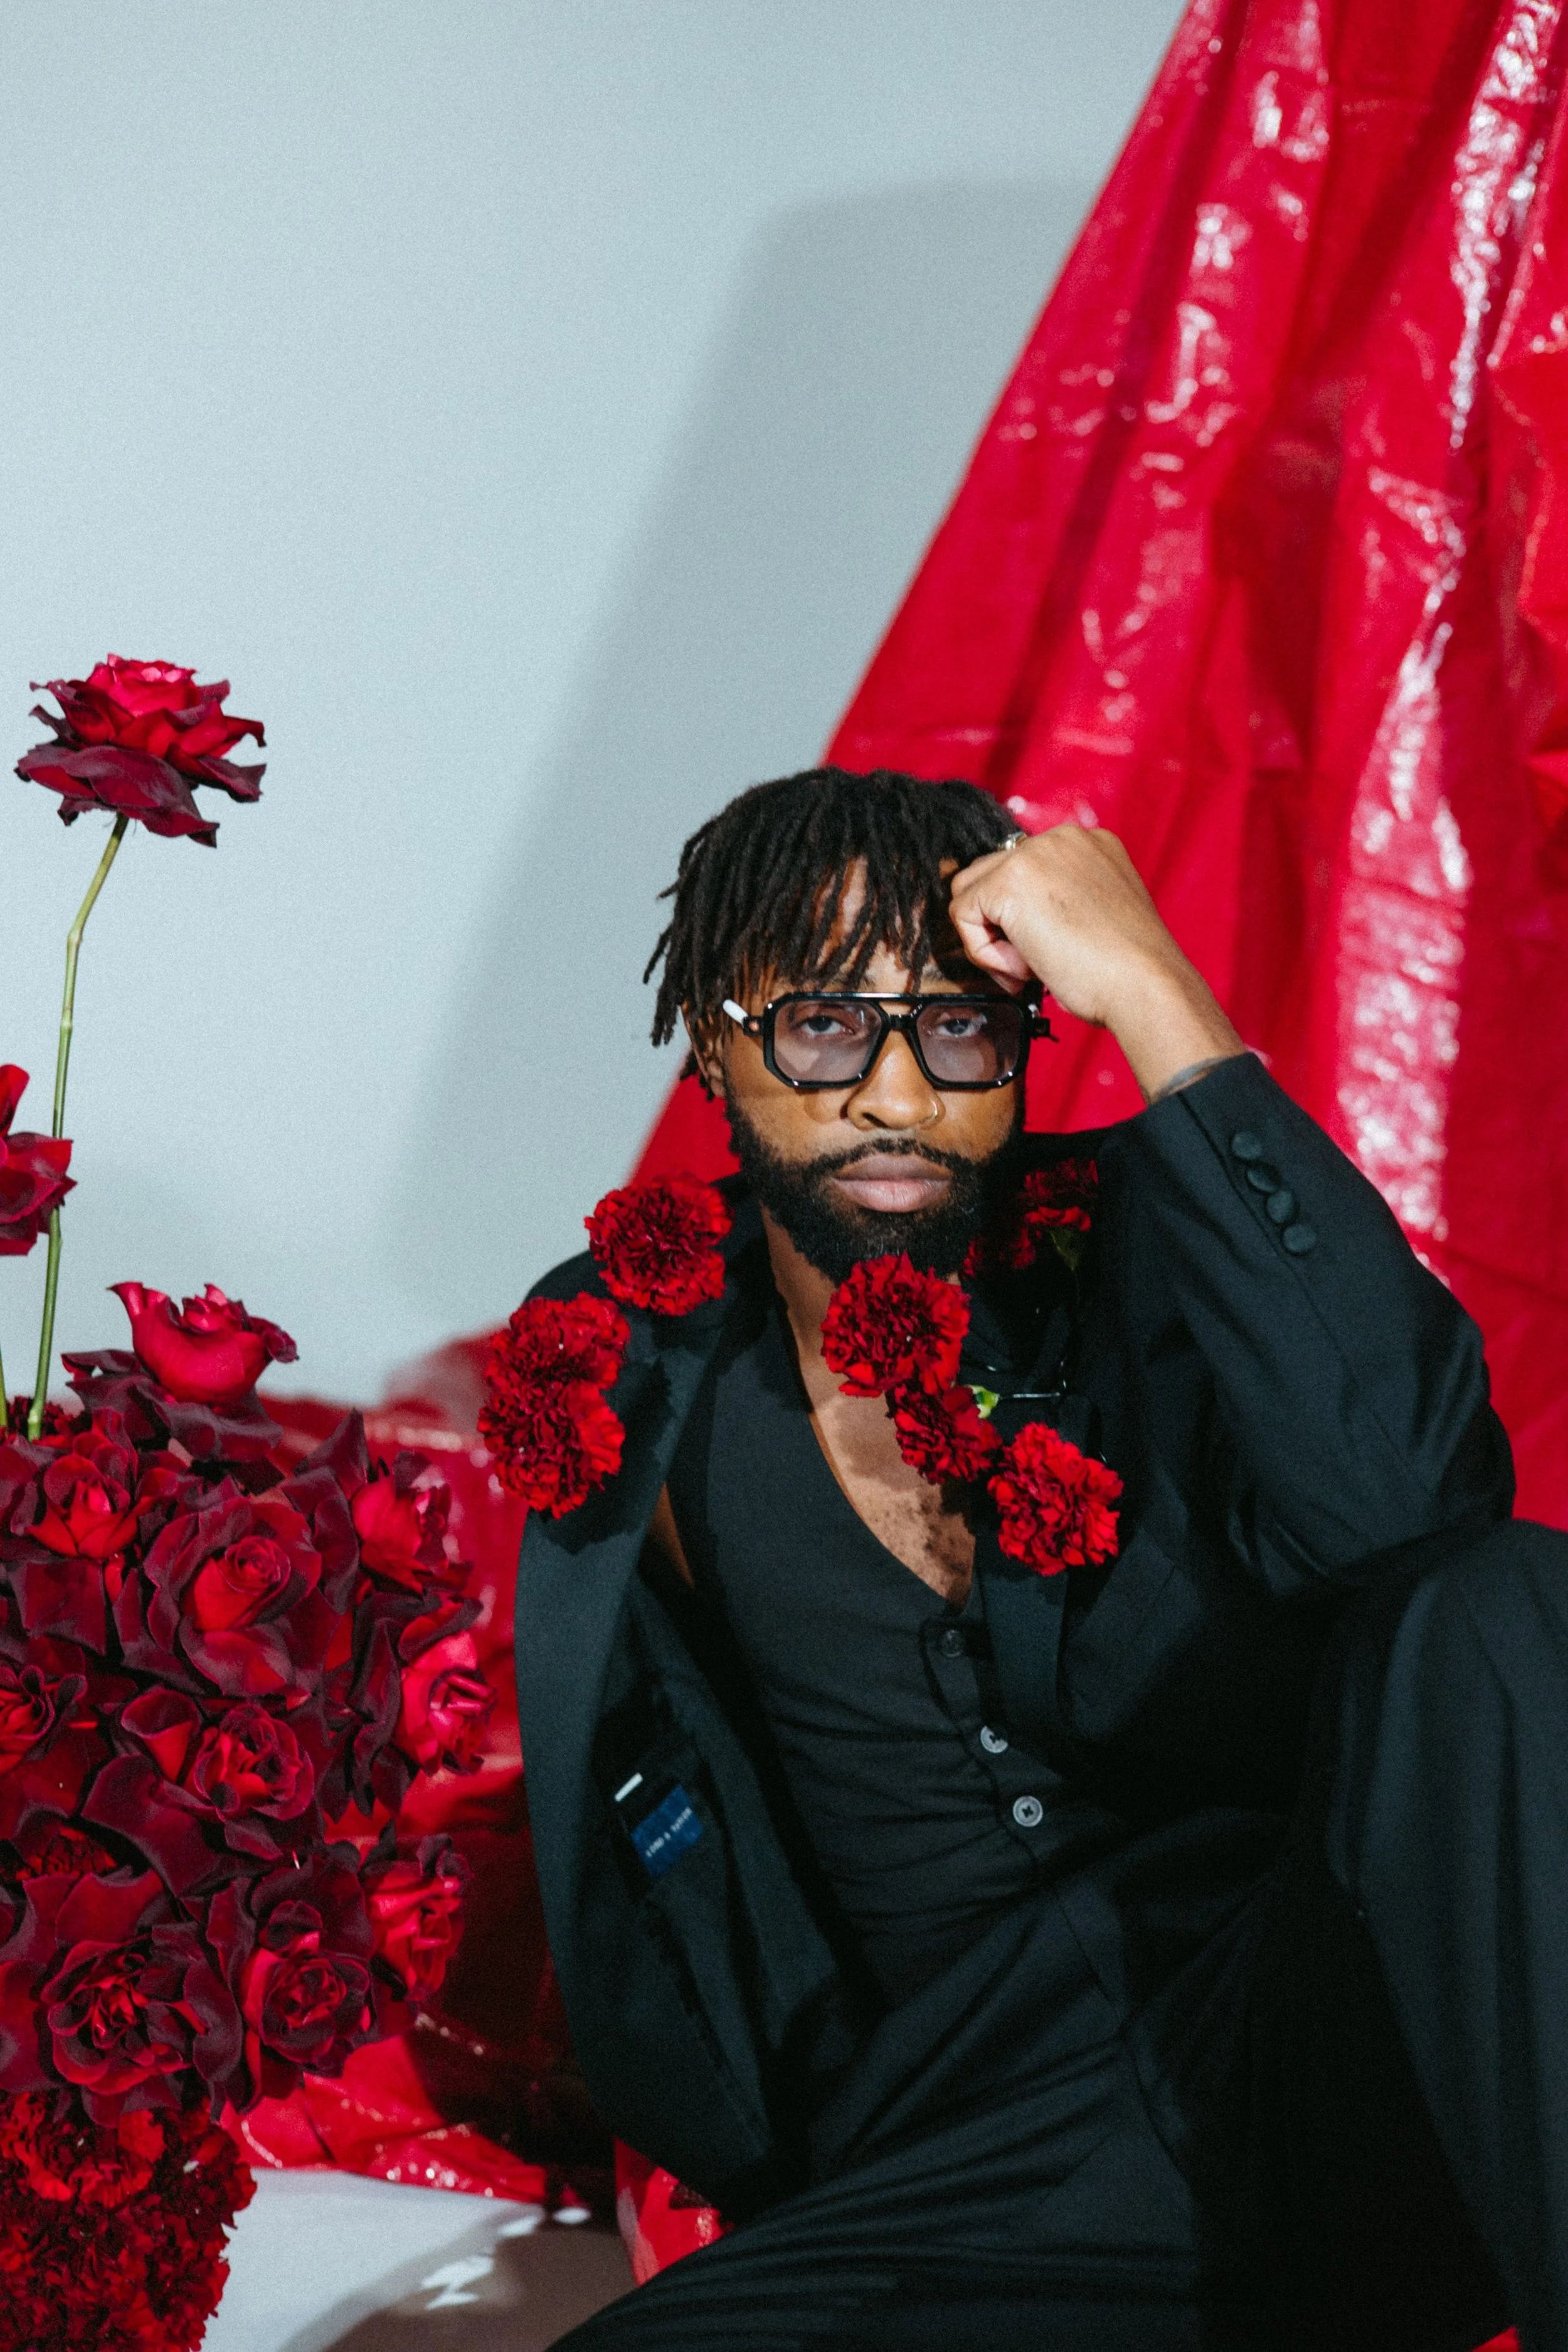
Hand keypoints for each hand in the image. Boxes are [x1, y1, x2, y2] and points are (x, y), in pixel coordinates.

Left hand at [947, 824, 1244, 1100]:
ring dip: (990, 940)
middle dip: (1001, 928)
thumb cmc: (1125, 970)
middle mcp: (1061, 838)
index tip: (1048, 952)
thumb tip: (1014, 923)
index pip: (1022, 871)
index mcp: (1087, 845)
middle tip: (1033, 967)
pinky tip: (1025, 968)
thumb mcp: (1093, 917)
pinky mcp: (1010, 879)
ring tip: (1030, 968)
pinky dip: (983, 953)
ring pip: (971, 894)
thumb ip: (1057, 905)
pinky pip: (962, 915)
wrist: (1145, 984)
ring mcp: (1035, 853)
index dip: (1022, 920)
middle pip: (989, 877)